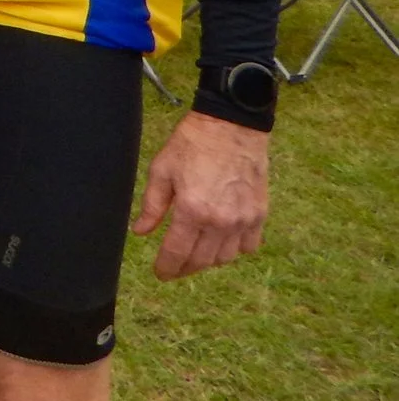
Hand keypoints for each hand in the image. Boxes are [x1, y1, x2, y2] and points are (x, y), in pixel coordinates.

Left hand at [133, 110, 269, 280]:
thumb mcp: (161, 171)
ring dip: (207, 261)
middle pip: (201, 261)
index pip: (176, 253)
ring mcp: (243, 220)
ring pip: (225, 258)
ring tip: (194, 254)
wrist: (231, 127)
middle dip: (184, 268)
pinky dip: (234, 250)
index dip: (166, 268)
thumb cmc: (192, 144)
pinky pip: (249, 246)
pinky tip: (221, 242)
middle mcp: (220, 221)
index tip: (159, 273)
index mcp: (192, 211)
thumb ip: (151, 206)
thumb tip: (140, 232)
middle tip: (173, 267)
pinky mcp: (259, 215)